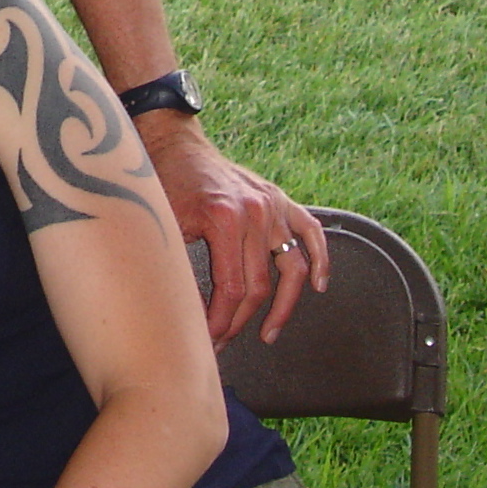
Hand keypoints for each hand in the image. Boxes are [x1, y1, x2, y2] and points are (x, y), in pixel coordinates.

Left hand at [139, 112, 328, 345]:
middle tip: (223, 342)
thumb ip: (180, 264)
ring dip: (285, 306)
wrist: (175, 145)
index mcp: (225, 220)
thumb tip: (185, 314)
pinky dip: (321, 260)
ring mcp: (273, 206)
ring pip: (293, 268)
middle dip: (241, 321)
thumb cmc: (164, 184)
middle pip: (259, 284)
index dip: (222, 320)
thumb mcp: (165, 224)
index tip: (209, 339)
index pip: (233, 287)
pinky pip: (311, 233)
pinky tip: (320, 286)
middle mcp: (256, 214)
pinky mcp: (282, 200)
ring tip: (269, 333)